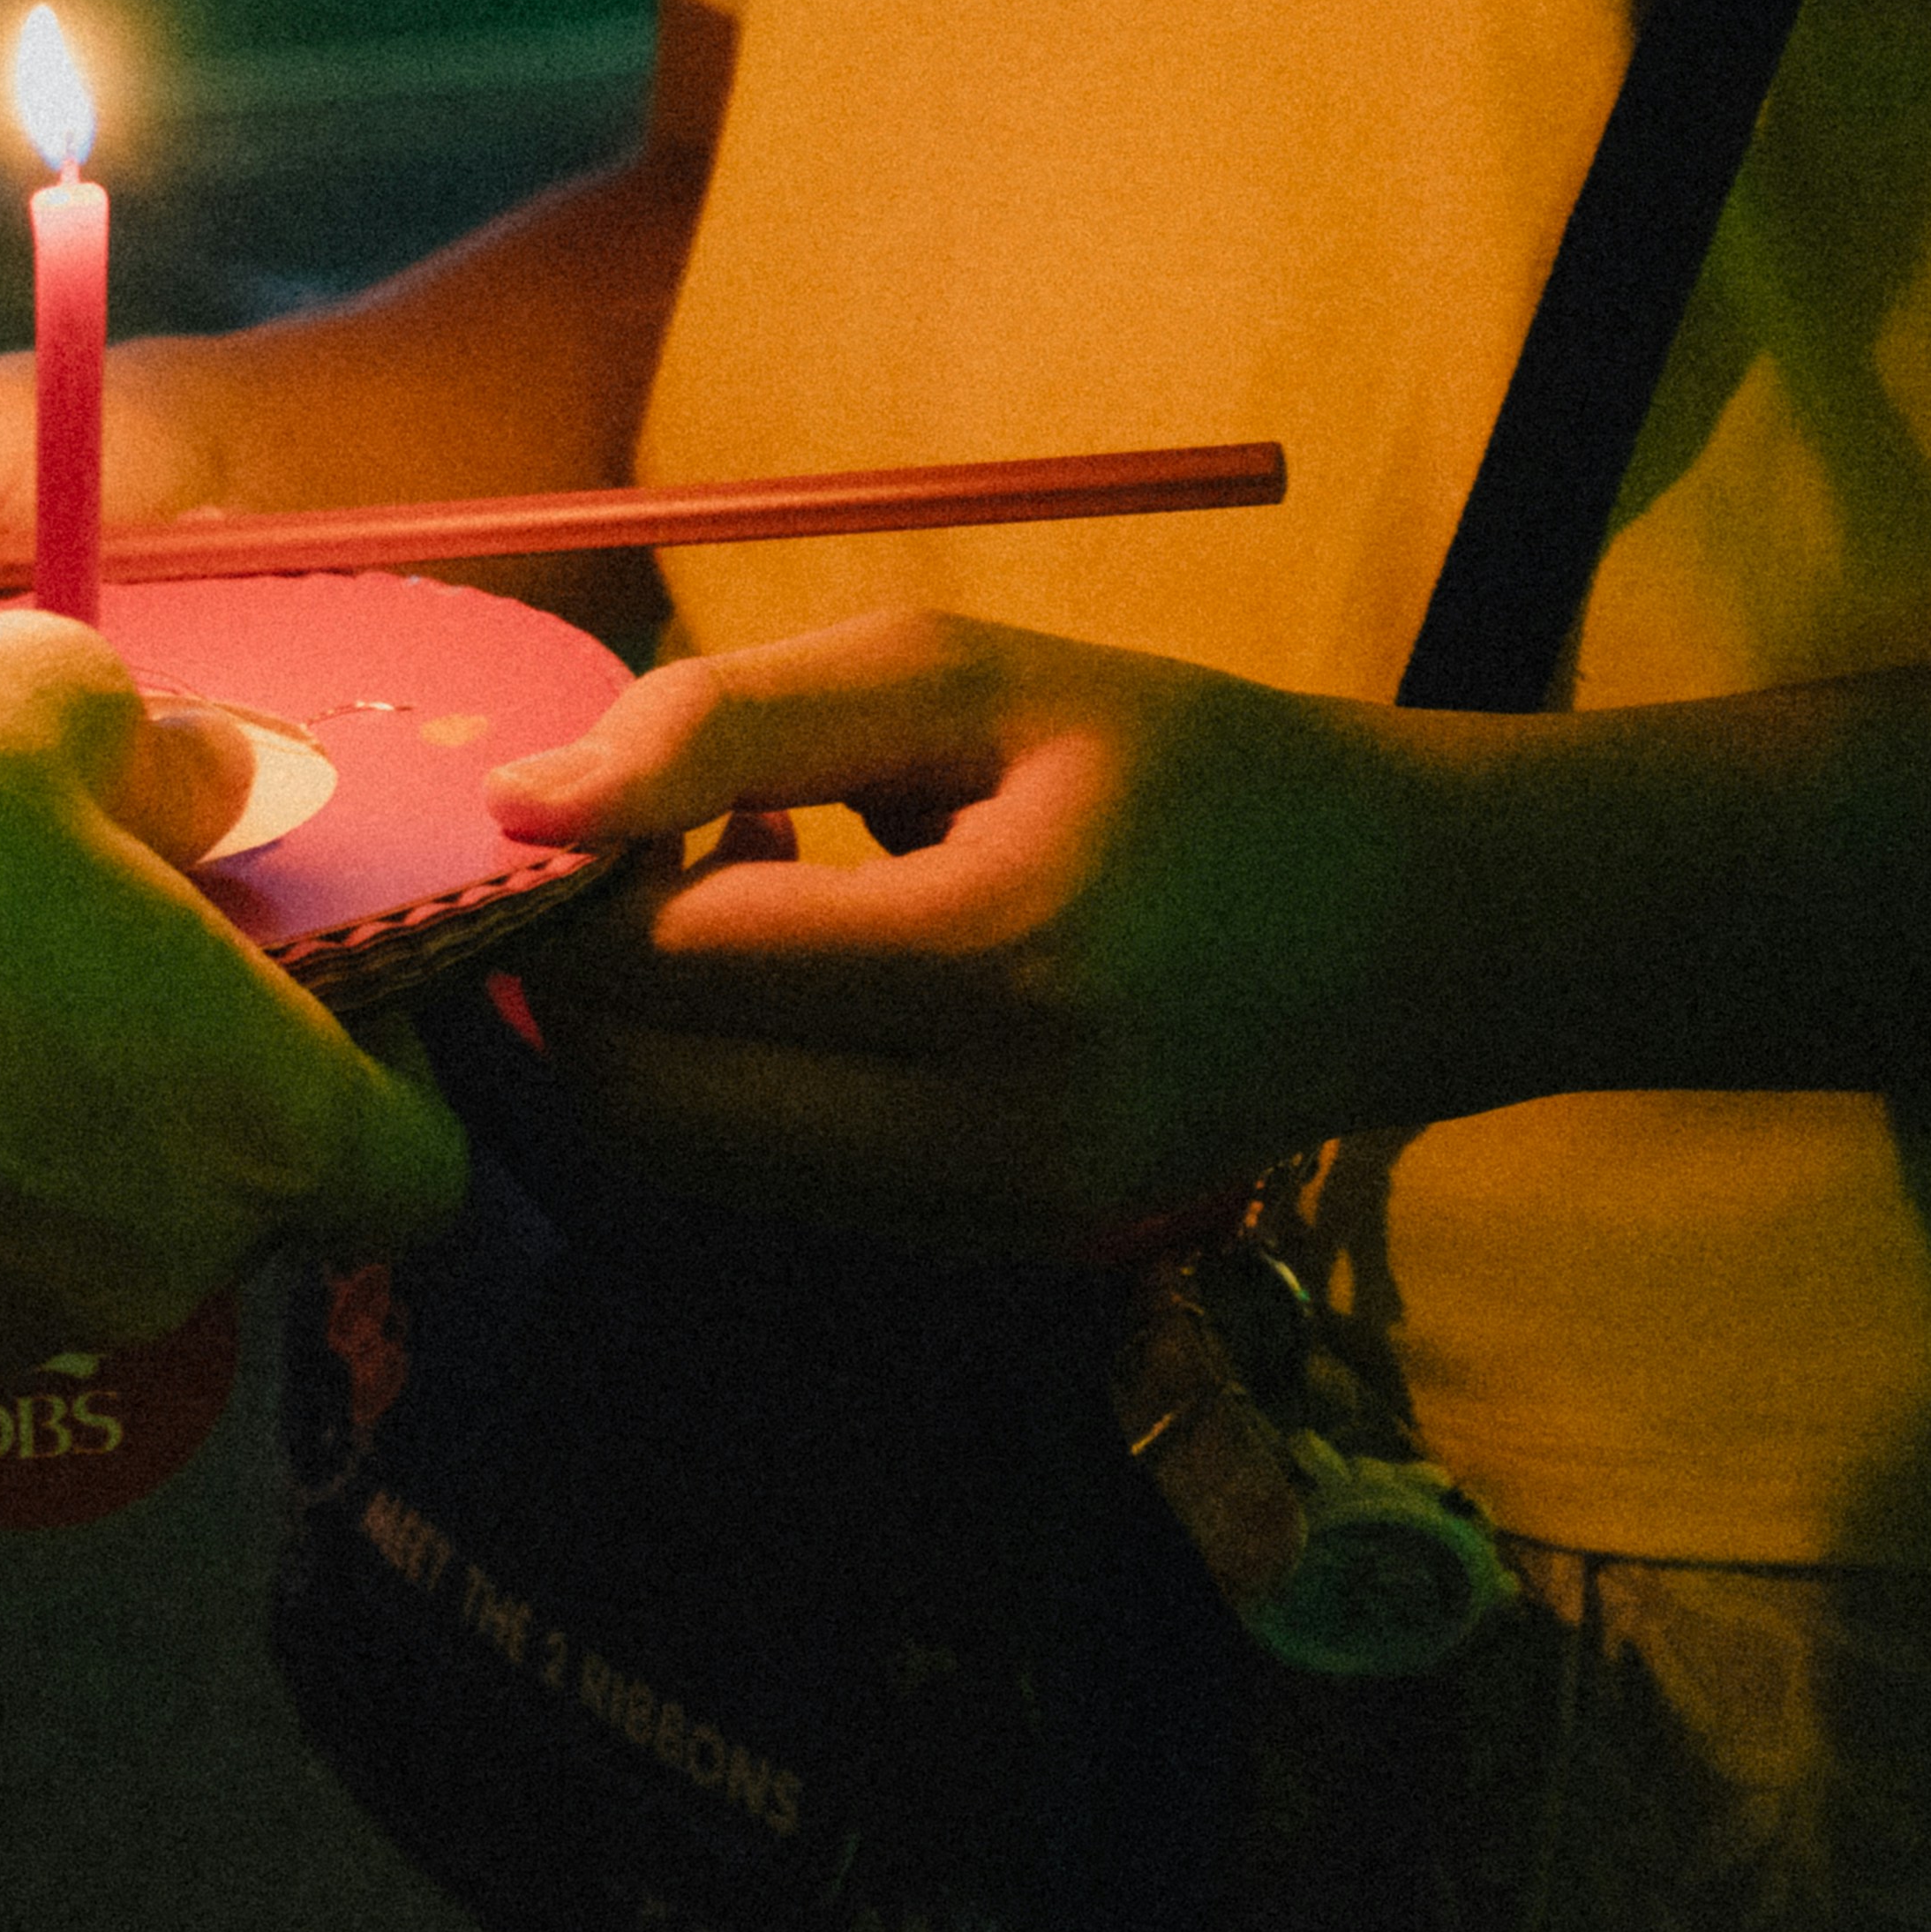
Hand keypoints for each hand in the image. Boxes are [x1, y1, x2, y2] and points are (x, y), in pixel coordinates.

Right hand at [0, 609, 468, 1376]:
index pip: (419, 1172)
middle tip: (105, 967)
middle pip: (245, 1201)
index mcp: (259, 1120)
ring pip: (90, 1237)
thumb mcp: (50, 699)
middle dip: (202, 1096)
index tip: (314, 994)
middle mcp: (158, 1260)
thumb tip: (214, 795)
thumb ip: (172, 764)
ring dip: (59, 1143)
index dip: (392, 1082)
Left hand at [481, 609, 1447, 1250]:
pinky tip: (802, 967)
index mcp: (1000, 960)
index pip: (665, 962)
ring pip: (678, 1162)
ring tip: (735, 892)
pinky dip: (721, 1079)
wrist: (1415, 934)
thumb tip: (515, 807)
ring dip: (638, 1035)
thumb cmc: (1187, 765)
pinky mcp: (981, 1255)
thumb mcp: (967, 675)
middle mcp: (990, 1135)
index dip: (570, 882)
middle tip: (622, 855)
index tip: (592, 796)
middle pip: (637, 1099)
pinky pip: (762, 1183)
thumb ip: (725, 721)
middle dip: (568, 979)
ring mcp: (987, 1224)